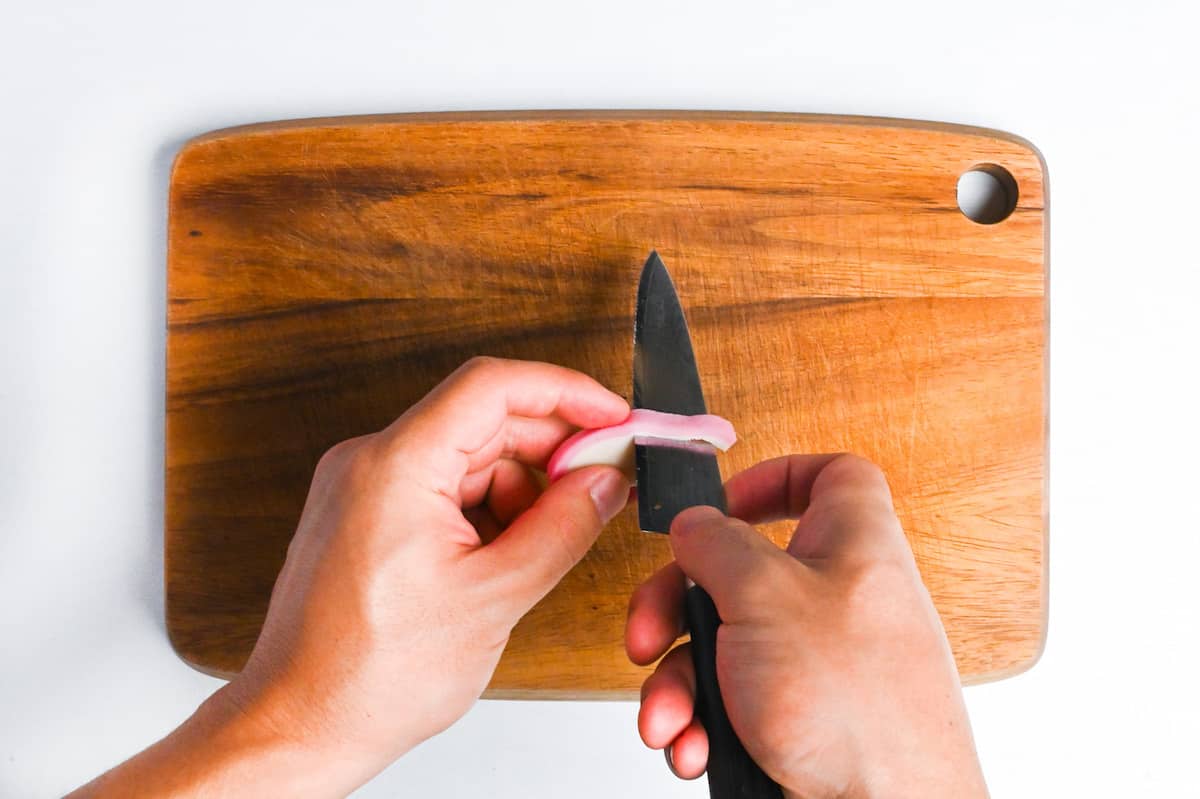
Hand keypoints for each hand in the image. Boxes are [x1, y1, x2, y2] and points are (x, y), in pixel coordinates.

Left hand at [72, 357, 630, 796]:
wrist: (302, 725)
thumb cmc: (368, 676)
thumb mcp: (493, 599)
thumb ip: (562, 528)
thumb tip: (603, 482)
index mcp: (395, 466)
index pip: (492, 385)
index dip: (564, 391)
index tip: (611, 416)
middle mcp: (370, 462)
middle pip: (483, 418)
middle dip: (550, 451)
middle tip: (601, 485)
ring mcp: (363, 487)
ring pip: (468, 456)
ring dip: (519, 490)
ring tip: (543, 546)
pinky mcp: (366, 514)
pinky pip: (443, 487)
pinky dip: (487, 512)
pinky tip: (505, 558)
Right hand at [625, 454, 988, 798]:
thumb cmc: (860, 713)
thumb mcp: (766, 599)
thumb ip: (719, 546)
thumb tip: (694, 523)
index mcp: (852, 545)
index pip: (830, 476)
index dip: (773, 477)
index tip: (721, 506)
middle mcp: (838, 598)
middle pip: (739, 569)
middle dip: (677, 607)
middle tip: (648, 635)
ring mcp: (818, 661)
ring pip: (724, 643)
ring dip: (678, 681)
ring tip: (670, 718)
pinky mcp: (798, 716)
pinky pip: (732, 699)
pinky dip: (703, 721)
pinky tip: (696, 744)